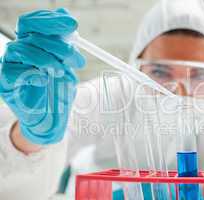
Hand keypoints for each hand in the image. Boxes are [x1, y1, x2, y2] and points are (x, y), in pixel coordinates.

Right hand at [0, 8, 84, 144]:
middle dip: (56, 42)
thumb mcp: (68, 65)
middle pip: (29, 32)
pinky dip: (33, 74)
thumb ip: (66, 44)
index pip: (34, 22)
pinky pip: (14, 71)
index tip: (73, 25)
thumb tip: (69, 19)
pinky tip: (44, 80)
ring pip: (23, 50)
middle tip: (75, 56)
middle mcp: (19, 50)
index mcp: (32, 43)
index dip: (52, 21)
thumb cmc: (58, 90)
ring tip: (62, 72)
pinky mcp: (5, 82)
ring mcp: (10, 65)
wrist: (51, 117)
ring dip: (48, 60)